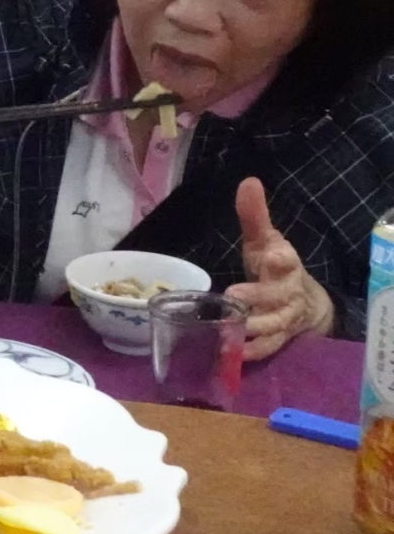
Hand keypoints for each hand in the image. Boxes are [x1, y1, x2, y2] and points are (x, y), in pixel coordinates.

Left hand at [225, 177, 333, 360]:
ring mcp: (285, 317)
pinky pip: (269, 347)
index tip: (273, 253)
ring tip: (230, 327)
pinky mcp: (279, 337)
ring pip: (274, 324)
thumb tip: (248, 181)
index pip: (287, 259)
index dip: (280, 256)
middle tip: (234, 295)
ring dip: (253, 326)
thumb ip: (254, 216)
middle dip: (259, 296)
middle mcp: (287, 291)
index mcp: (284, 264)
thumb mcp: (264, 240)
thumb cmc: (274, 267)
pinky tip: (236, 352)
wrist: (304, 303)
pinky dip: (254, 351)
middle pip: (277, 295)